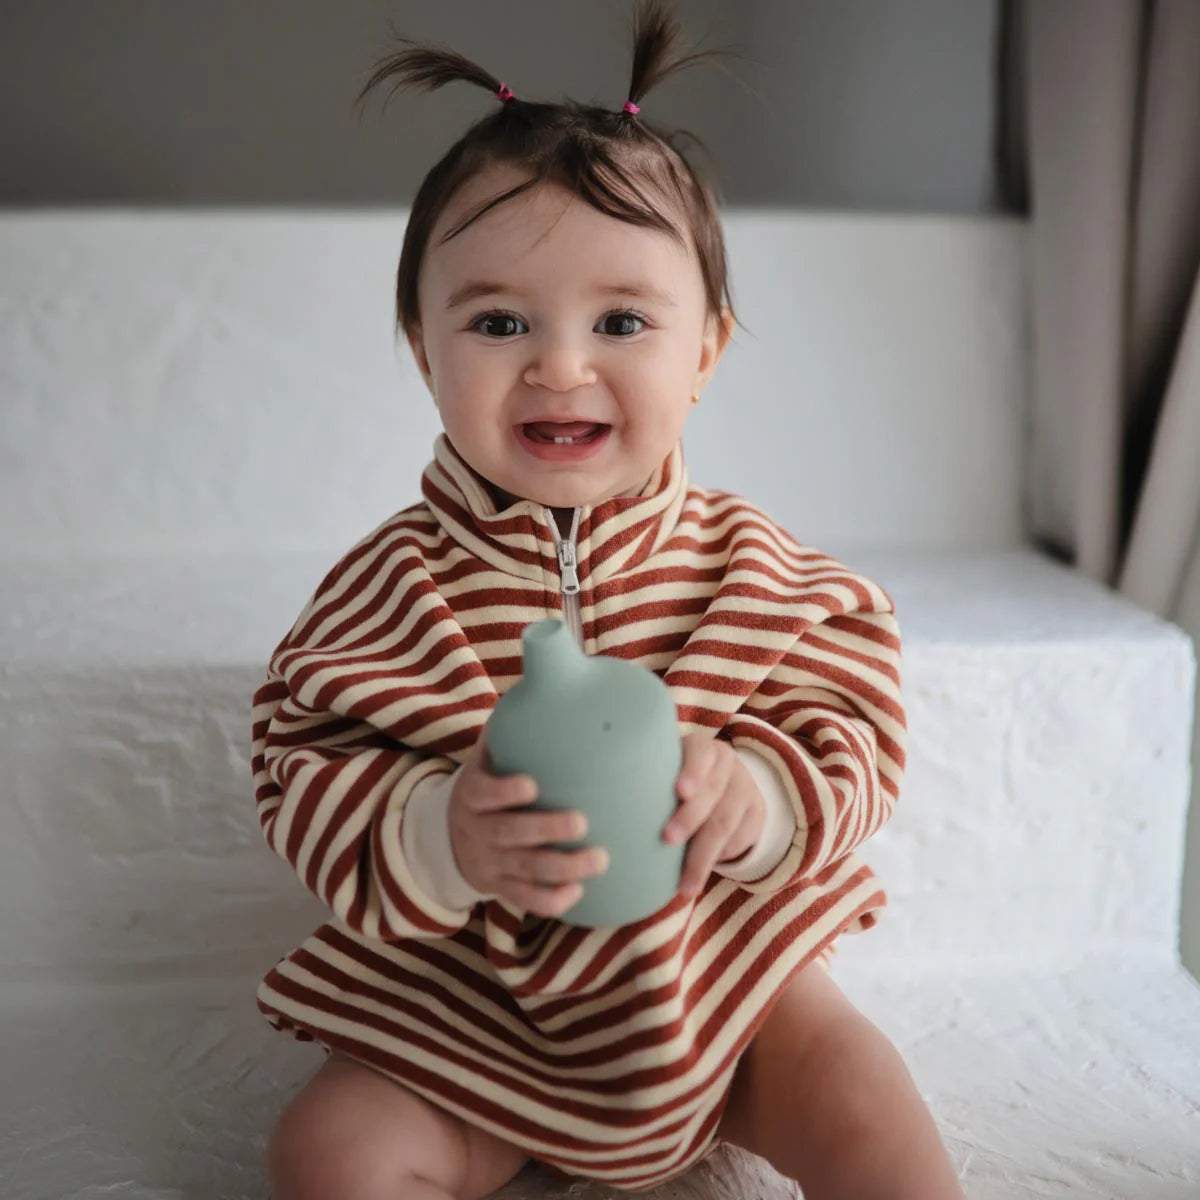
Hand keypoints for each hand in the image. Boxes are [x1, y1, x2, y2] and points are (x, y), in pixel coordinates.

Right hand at [448, 729, 609, 917]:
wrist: (449, 835)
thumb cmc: (486, 783)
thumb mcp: (487, 755)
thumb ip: (512, 727)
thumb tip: (549, 674)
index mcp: (472, 794)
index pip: (482, 793)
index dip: (504, 792)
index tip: (531, 784)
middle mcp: (478, 831)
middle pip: (509, 835)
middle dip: (546, 830)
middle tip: (582, 821)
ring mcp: (490, 862)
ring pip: (524, 870)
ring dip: (562, 868)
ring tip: (600, 860)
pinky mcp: (501, 887)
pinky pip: (524, 898)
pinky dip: (550, 899)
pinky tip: (578, 894)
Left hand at [663, 734, 765, 896]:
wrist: (724, 785)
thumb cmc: (676, 781)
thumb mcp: (667, 771)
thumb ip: (648, 781)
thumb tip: (608, 811)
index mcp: (702, 748)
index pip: (700, 754)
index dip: (692, 771)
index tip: (679, 791)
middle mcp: (728, 764)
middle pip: (712, 792)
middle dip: (689, 818)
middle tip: (667, 839)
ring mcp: (746, 788)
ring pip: (726, 824)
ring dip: (703, 856)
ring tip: (684, 884)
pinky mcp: (757, 814)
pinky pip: (740, 840)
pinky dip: (720, 858)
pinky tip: (699, 875)